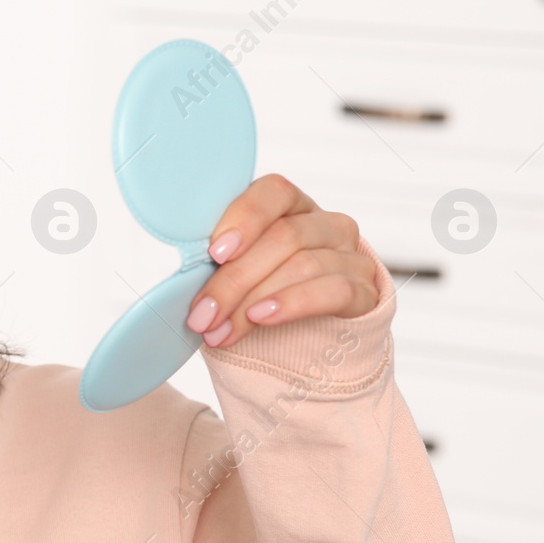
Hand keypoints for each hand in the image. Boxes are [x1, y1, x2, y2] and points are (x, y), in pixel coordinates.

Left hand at [183, 173, 380, 349]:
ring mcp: (351, 256)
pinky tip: (263, 318)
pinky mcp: (366, 292)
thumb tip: (176, 273)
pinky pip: (335, 290)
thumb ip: (218, 264)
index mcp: (290, 208)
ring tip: (221, 332)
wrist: (301, 351)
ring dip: (253, 301)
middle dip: (233, 281)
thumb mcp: (232, 276)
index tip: (214, 253)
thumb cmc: (256, 302)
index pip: (274, 191)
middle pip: (283, 238)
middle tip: (201, 316)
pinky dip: (293, 304)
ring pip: (304, 265)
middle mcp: (325, 224)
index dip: (245, 218)